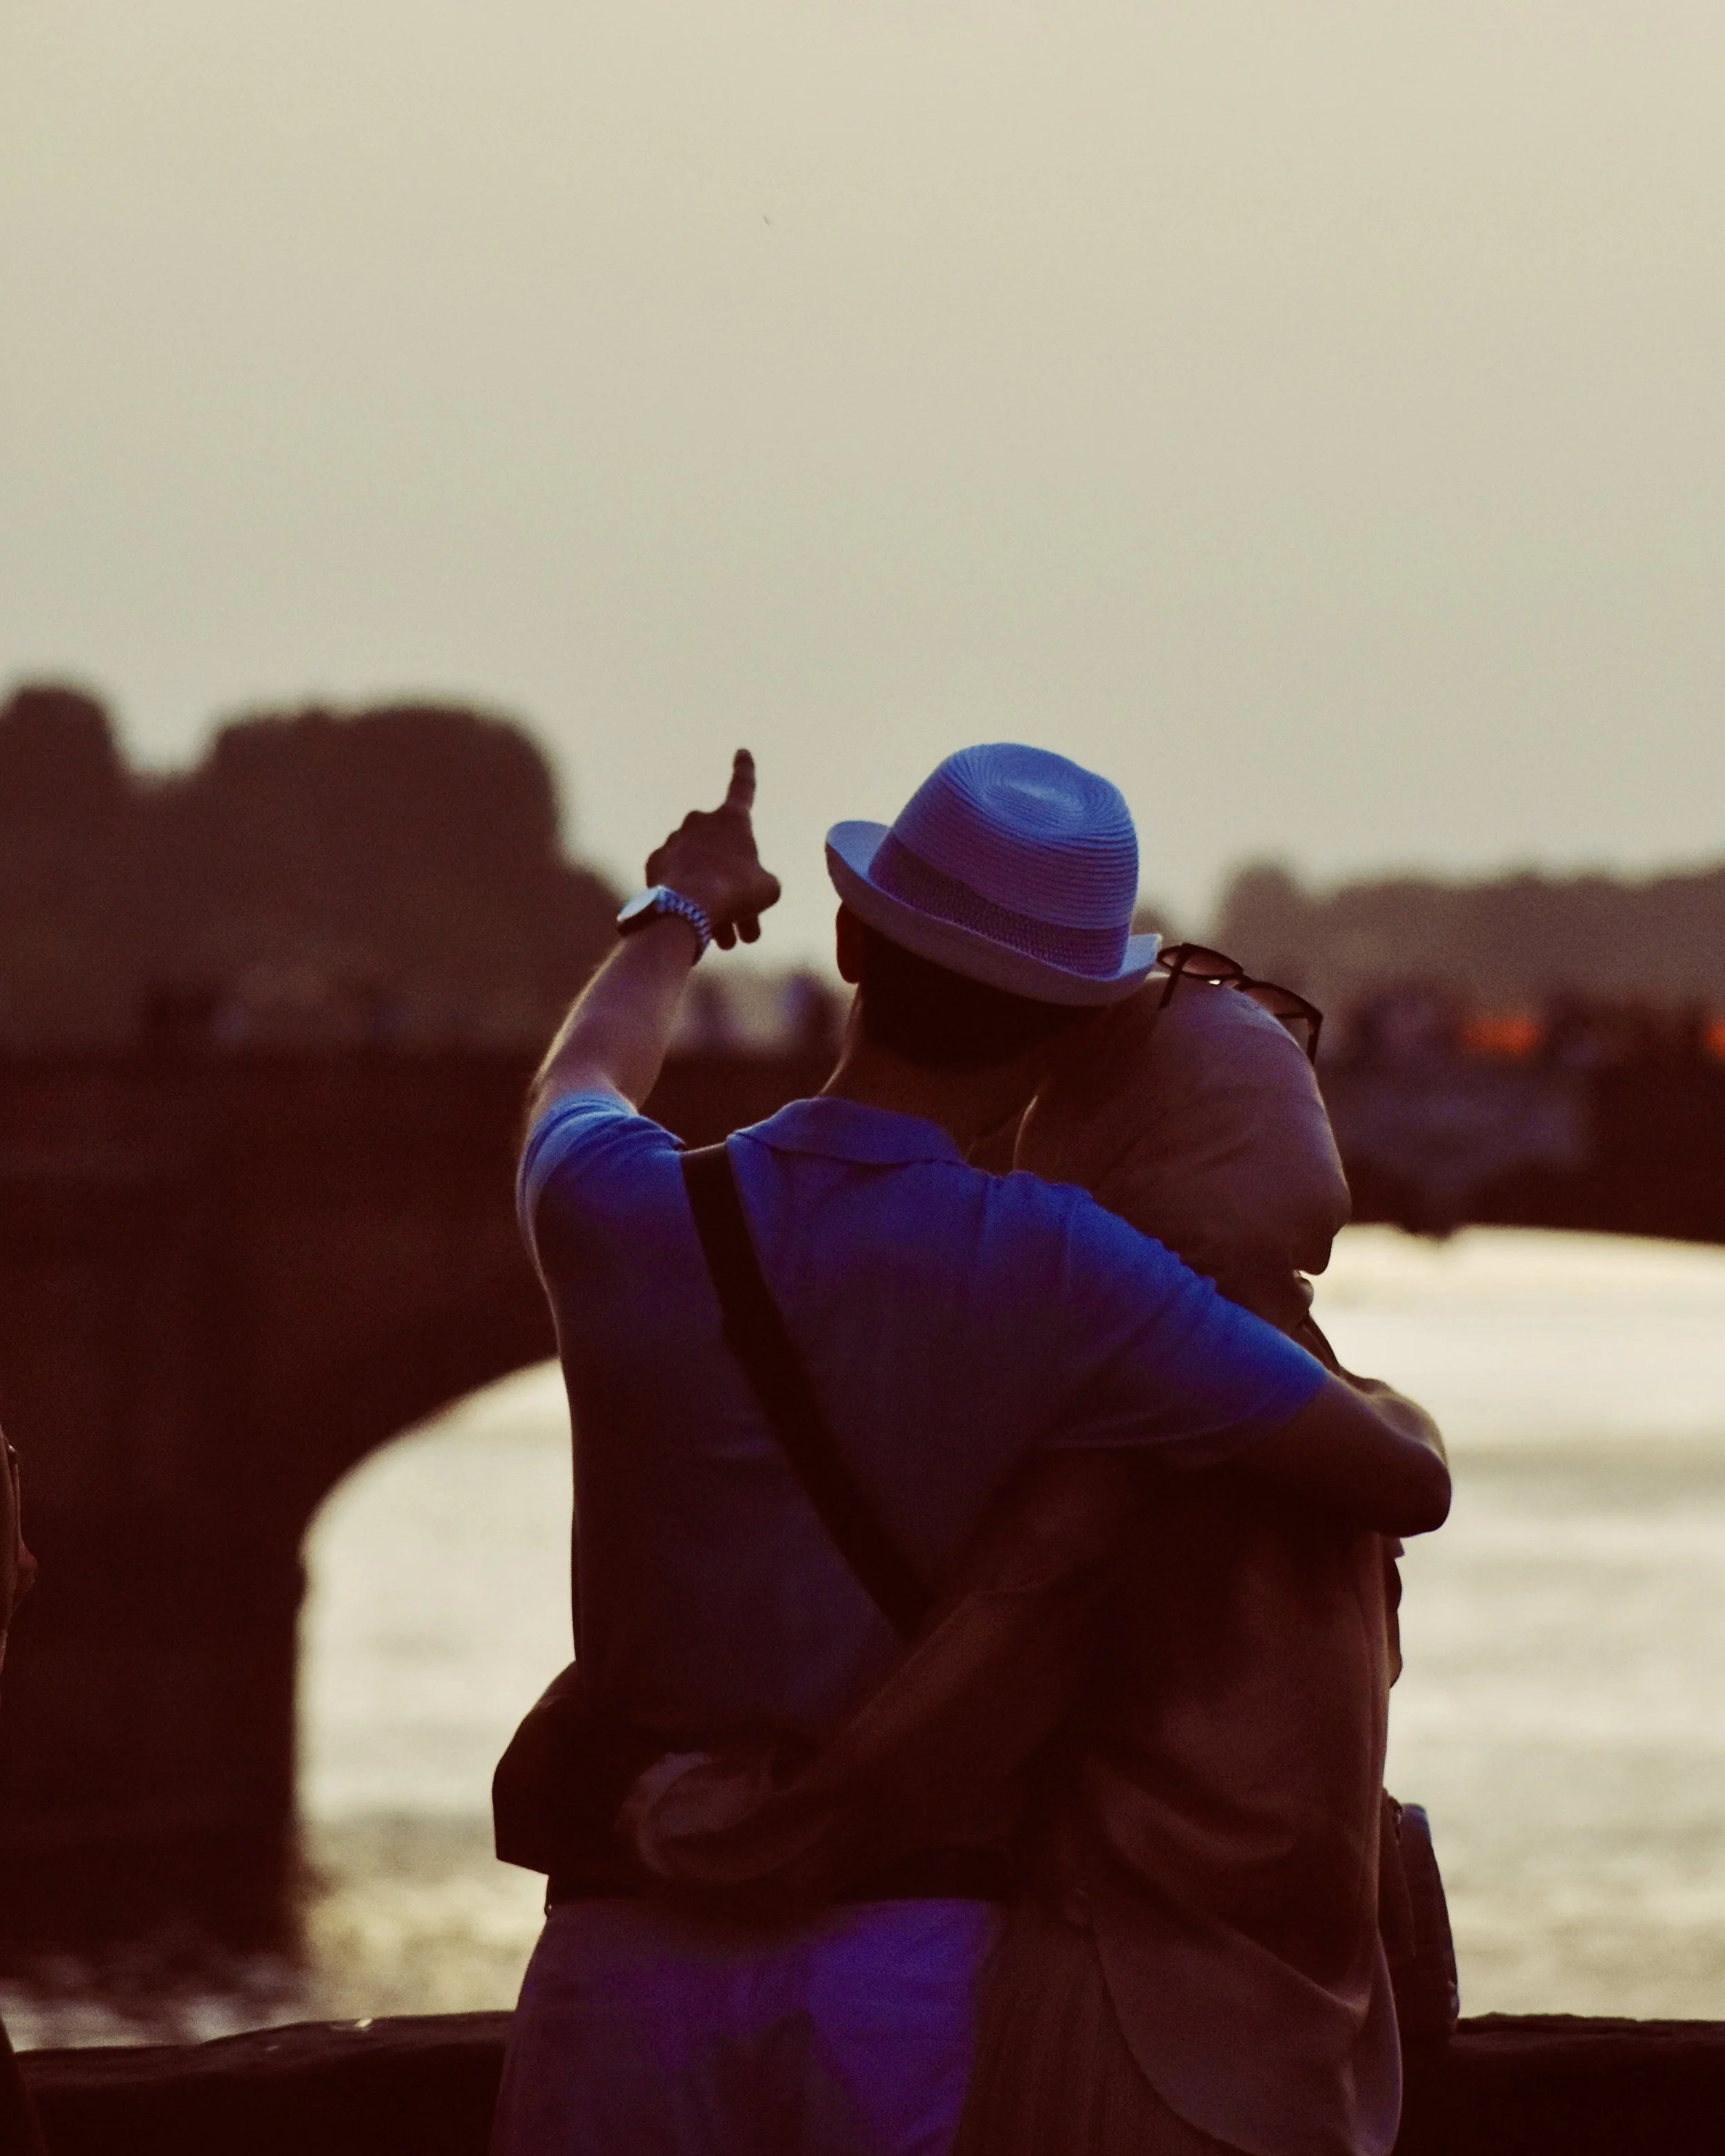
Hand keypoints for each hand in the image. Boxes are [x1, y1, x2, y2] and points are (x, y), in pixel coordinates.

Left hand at [645, 750, 781, 951]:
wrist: (687, 907)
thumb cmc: (737, 893)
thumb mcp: (768, 890)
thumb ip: (761, 883)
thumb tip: (746, 893)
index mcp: (731, 818)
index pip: (743, 786)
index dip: (745, 770)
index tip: (741, 751)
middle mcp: (700, 821)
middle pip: (724, 855)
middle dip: (737, 889)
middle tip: (746, 930)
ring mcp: (674, 841)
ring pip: (701, 872)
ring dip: (715, 904)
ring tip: (725, 943)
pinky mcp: (654, 864)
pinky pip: (678, 881)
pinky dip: (688, 900)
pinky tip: (696, 925)